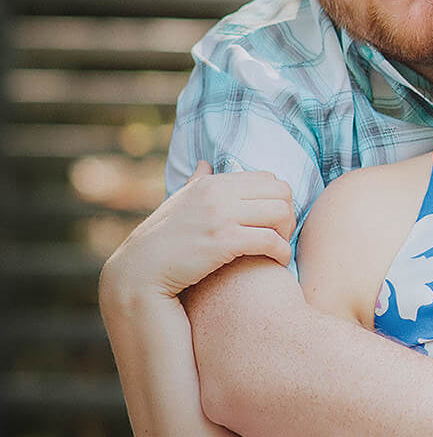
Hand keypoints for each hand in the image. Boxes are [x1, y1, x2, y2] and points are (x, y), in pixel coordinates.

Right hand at [100, 164, 294, 307]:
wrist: (139, 272)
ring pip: (281, 213)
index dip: (279, 199)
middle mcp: (218, 194)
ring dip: (287, 233)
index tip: (274, 220)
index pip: (268, 179)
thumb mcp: (179, 203)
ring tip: (279, 248)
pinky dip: (282, 252)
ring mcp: (221, 216)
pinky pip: (270, 241)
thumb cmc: (161, 241)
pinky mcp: (224, 242)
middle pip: (281, 192)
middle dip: (288, 214)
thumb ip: (196, 182)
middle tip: (282, 235)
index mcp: (211, 182)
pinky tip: (277, 261)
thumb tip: (205, 164)